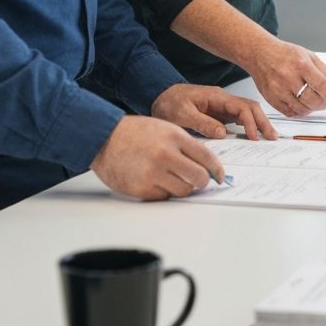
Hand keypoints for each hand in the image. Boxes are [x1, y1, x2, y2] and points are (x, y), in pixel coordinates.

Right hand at [90, 115, 225, 199]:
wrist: (105, 139)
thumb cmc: (136, 133)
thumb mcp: (166, 128)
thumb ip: (185, 145)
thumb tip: (206, 164)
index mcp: (175, 137)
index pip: (206, 157)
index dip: (217, 169)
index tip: (220, 176)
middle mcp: (166, 155)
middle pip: (199, 177)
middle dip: (203, 181)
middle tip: (200, 180)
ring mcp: (153, 173)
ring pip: (184, 191)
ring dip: (185, 188)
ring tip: (176, 179)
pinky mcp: (141, 189)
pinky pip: (164, 197)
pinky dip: (166, 192)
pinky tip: (158, 181)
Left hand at [151, 83, 276, 139]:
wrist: (159, 96)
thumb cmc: (168, 103)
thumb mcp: (182, 114)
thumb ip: (202, 123)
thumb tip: (223, 133)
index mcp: (217, 97)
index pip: (241, 107)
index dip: (251, 122)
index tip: (254, 137)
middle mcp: (223, 100)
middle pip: (250, 107)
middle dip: (262, 121)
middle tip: (271, 137)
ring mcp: (222, 107)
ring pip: (247, 112)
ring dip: (258, 123)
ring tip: (267, 137)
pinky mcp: (218, 114)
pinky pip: (238, 119)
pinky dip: (248, 126)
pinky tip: (252, 136)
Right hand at [245, 36, 325, 116]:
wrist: (260, 53)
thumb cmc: (285, 54)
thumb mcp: (310, 57)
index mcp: (301, 64)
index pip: (322, 86)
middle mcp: (289, 77)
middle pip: (313, 100)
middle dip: (324, 104)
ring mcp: (278, 89)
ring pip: (303, 110)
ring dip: (312, 108)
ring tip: (313, 101)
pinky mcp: (271, 99)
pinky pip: (290, 113)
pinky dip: (300, 111)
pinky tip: (302, 103)